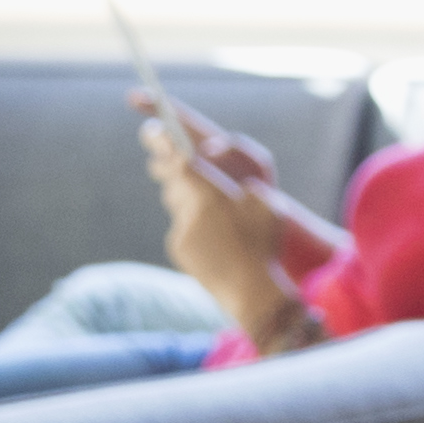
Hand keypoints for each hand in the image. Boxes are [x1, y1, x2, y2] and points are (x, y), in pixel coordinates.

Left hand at [148, 127, 297, 312]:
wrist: (251, 292)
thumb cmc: (265, 244)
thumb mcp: (268, 205)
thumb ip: (247, 187)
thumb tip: (234, 187)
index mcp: (211, 196)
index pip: (180, 162)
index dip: (166, 144)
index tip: (155, 130)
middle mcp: (189, 212)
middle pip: (172, 182)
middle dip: (169, 168)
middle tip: (165, 155)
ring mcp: (181, 233)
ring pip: (178, 206)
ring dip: (187, 200)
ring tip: (210, 206)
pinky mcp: (178, 250)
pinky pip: (182, 228)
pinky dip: (193, 226)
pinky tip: (215, 238)